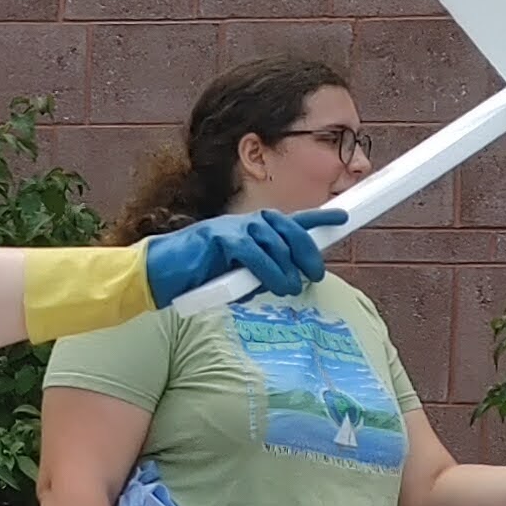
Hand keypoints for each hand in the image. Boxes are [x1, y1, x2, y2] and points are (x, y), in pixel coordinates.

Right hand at [139, 206, 349, 306]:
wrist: (163, 273)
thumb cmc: (201, 276)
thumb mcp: (240, 277)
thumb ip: (263, 274)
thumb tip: (288, 281)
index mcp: (254, 230)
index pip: (292, 221)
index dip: (318, 219)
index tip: (342, 217)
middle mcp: (248, 223)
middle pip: (290, 230)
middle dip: (308, 252)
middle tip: (315, 274)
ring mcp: (234, 228)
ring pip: (276, 243)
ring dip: (287, 269)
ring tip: (288, 288)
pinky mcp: (221, 239)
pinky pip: (255, 254)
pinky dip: (268, 271)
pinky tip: (273, 285)